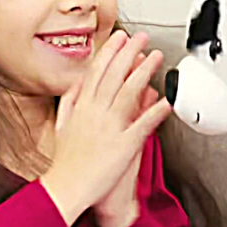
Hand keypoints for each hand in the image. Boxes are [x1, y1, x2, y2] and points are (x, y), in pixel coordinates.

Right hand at [41, 30, 171, 225]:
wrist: (65, 189)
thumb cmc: (64, 163)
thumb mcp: (61, 126)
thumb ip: (69, 103)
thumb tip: (76, 85)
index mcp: (81, 108)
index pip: (96, 72)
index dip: (110, 53)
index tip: (119, 38)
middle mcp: (94, 114)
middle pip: (114, 76)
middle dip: (129, 53)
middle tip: (142, 38)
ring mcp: (109, 128)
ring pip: (128, 93)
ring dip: (144, 72)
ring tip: (157, 58)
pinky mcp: (123, 146)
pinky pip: (142, 125)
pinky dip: (154, 112)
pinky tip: (166, 100)